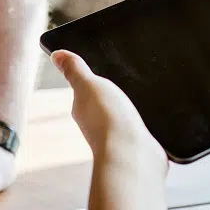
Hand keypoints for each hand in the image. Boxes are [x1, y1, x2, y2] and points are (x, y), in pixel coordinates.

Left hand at [51, 50, 165, 170]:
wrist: (133, 155)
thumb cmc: (108, 121)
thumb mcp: (89, 86)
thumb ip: (75, 71)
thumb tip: (56, 54)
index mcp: (83, 109)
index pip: (85, 91)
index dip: (92, 80)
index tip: (103, 69)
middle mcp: (97, 124)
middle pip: (104, 104)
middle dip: (113, 94)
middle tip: (127, 78)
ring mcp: (118, 135)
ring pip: (123, 115)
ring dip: (130, 108)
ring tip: (143, 95)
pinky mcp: (137, 143)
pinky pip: (140, 127)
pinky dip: (144, 122)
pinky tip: (153, 116)